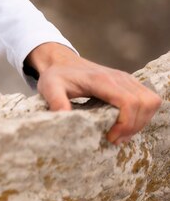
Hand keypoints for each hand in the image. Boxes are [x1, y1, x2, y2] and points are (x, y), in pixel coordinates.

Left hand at [26, 42, 161, 144]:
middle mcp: (118, 77)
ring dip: (141, 121)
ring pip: (151, 101)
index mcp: (101, 80)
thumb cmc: (57, 75)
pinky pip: (148, 99)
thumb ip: (55, 100)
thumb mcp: (49, 87)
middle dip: (134, 126)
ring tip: (121, 133)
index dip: (126, 123)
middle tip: (115, 138)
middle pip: (145, 103)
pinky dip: (143, 115)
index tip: (111, 137)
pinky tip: (125, 123)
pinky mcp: (129, 82)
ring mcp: (126, 78)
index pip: (129, 102)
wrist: (62, 62)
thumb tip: (64, 116)